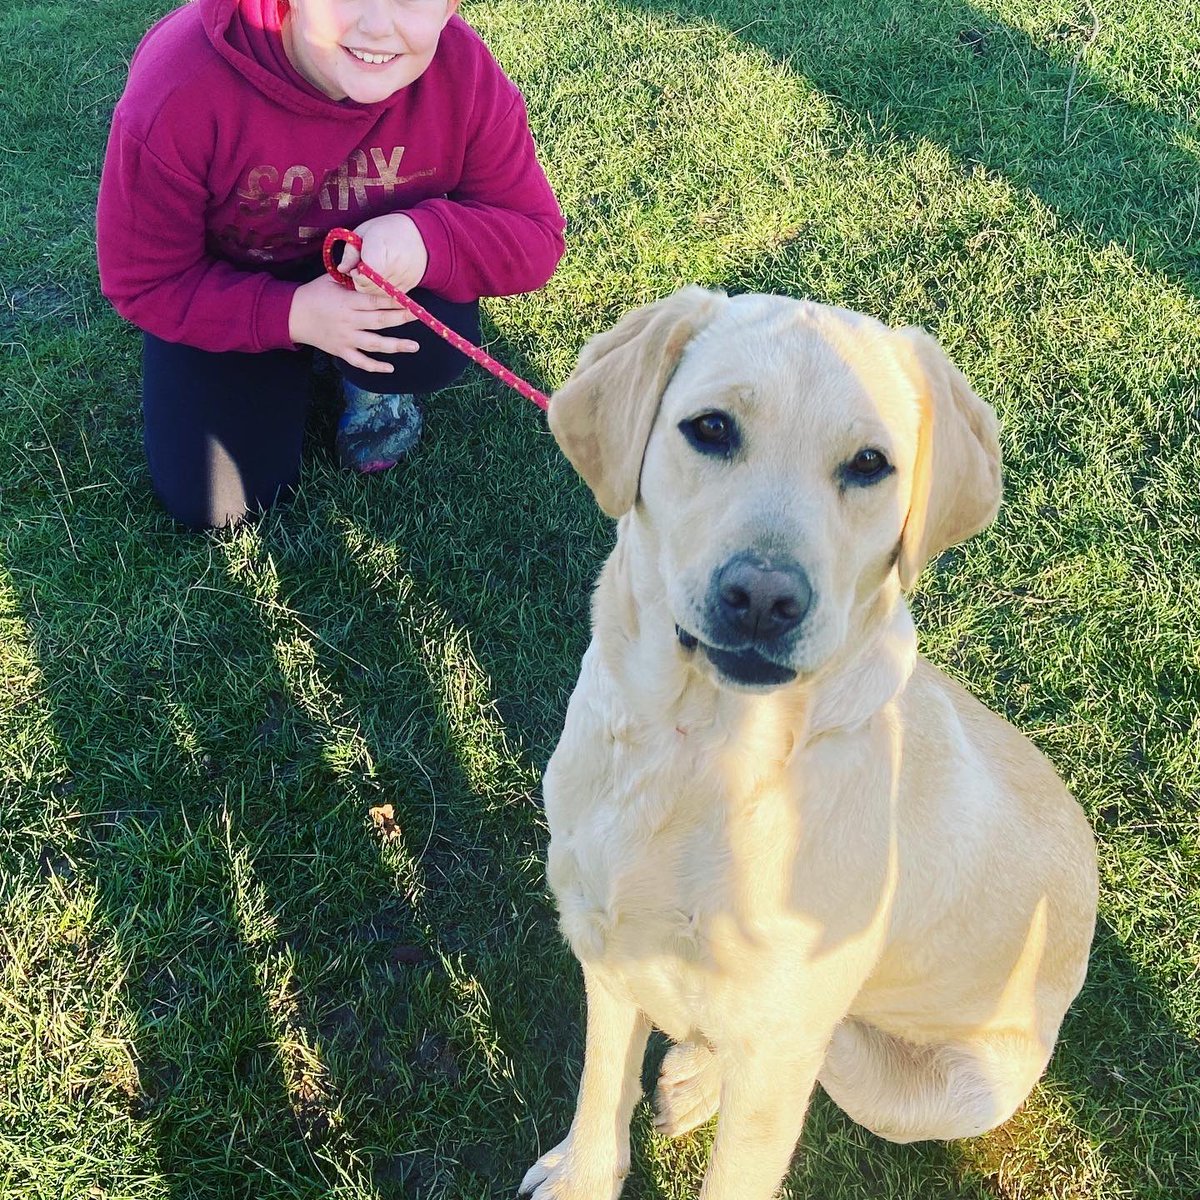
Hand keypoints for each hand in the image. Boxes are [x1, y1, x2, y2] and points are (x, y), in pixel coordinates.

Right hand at [288, 274, 417, 374]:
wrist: (291, 315)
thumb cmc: (314, 293)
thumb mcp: (330, 279)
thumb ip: (350, 275)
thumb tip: (369, 266)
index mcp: (347, 301)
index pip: (374, 300)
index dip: (393, 300)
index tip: (410, 299)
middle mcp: (348, 321)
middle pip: (379, 321)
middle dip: (401, 319)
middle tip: (419, 316)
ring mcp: (345, 338)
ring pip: (374, 344)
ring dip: (395, 346)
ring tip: (414, 346)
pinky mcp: (341, 351)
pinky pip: (360, 362)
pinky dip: (375, 367)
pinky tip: (390, 367)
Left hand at [340, 213, 428, 295]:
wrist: (420, 235)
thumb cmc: (388, 230)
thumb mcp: (364, 232)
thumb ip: (351, 251)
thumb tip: (342, 270)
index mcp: (381, 251)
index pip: (362, 275)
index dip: (355, 273)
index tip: (356, 265)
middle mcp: (395, 268)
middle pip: (369, 287)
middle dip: (361, 282)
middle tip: (362, 268)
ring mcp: (404, 279)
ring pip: (378, 295)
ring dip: (370, 287)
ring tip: (372, 272)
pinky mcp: (409, 287)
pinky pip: (389, 297)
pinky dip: (382, 290)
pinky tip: (381, 278)